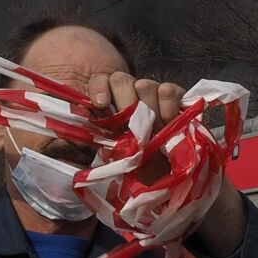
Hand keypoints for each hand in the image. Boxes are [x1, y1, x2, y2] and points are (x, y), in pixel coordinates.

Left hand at [87, 70, 246, 253]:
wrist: (173, 177)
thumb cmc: (141, 167)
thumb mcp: (116, 157)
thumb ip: (102, 142)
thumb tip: (80, 137)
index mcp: (111, 105)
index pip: (100, 83)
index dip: (98, 88)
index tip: (99, 104)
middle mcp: (130, 94)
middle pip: (121, 79)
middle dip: (123, 101)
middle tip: (130, 126)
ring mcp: (153, 92)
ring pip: (144, 85)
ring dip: (147, 109)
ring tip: (152, 134)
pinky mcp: (176, 96)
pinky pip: (167, 90)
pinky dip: (167, 106)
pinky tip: (169, 125)